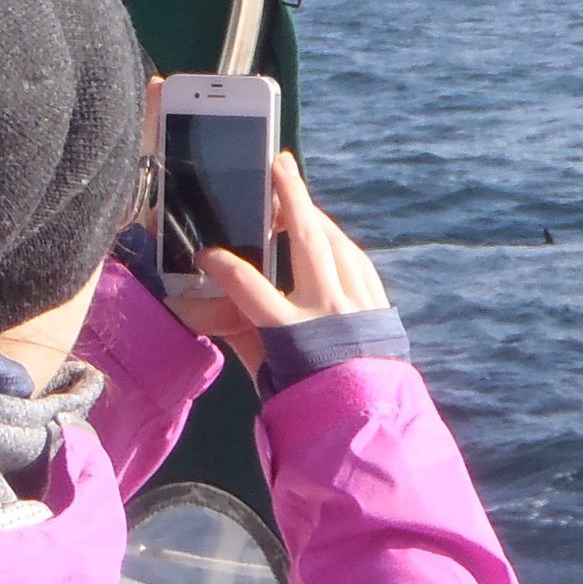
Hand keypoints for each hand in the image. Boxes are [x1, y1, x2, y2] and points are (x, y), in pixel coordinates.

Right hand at [187, 152, 390, 378]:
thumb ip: (239, 334)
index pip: (248, 287)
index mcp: (292, 334)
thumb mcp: (265, 374)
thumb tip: (205, 306)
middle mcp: (328, 312)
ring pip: (337, 244)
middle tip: (279, 164)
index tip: (206, 255)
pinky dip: (339, 244)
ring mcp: (358, 306)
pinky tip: (328, 235)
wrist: (364, 420)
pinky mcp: (378, 306)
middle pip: (306, 241)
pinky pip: (358, 262)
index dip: (223, 266)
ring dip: (317, 216)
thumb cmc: (307, 398)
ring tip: (298, 196)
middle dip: (291, 197)